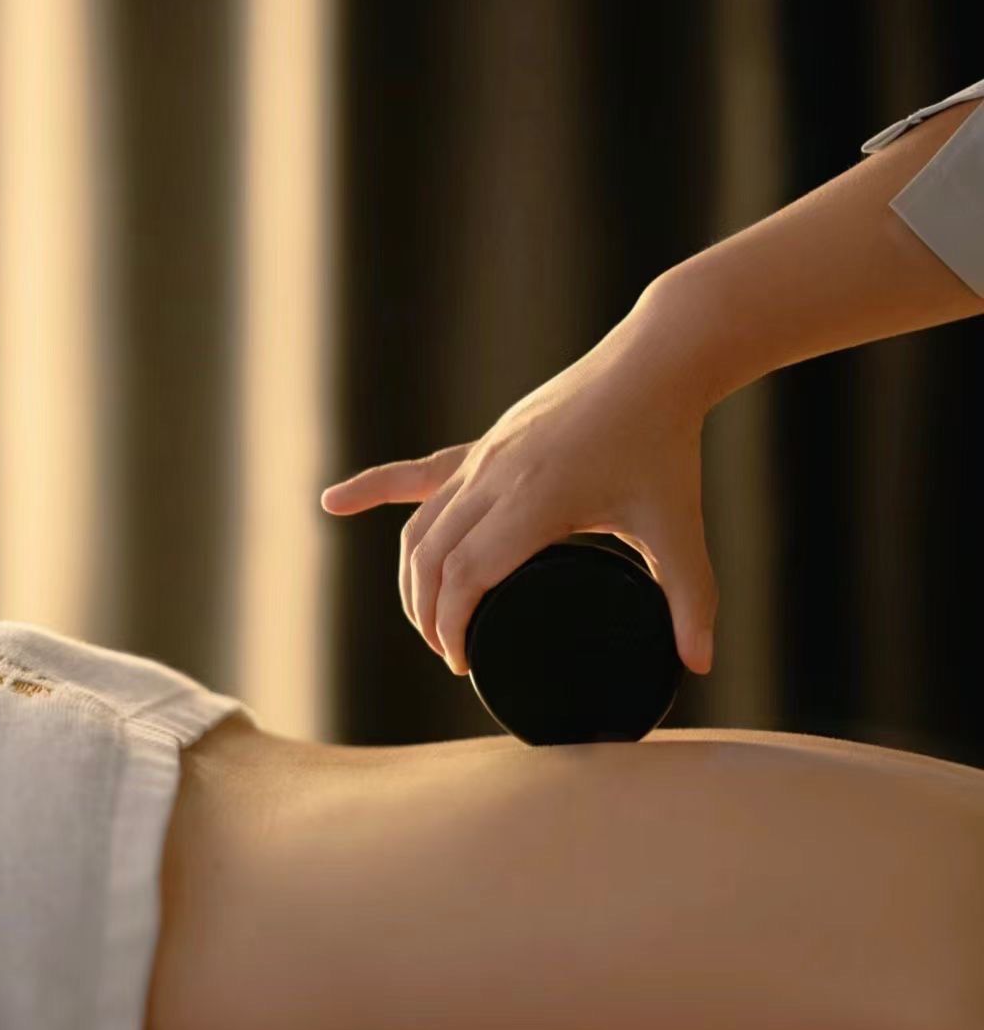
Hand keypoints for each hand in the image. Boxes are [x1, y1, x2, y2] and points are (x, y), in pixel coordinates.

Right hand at [320, 300, 718, 677]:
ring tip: (427, 619)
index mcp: (534, 502)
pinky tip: (331, 502)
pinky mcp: (484, 445)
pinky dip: (371, 490)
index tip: (460, 662)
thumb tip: (699, 665)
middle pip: (431, 559)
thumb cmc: (665, 444)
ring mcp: (483, 458)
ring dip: (411, 578)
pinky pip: (415, 473)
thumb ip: (691, 601)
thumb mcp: (680, 529)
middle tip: (450, 653)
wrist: (653, 364)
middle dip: (428, 615)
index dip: (450, 627)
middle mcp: (495, 477)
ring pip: (420, 528)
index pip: (463, 577)